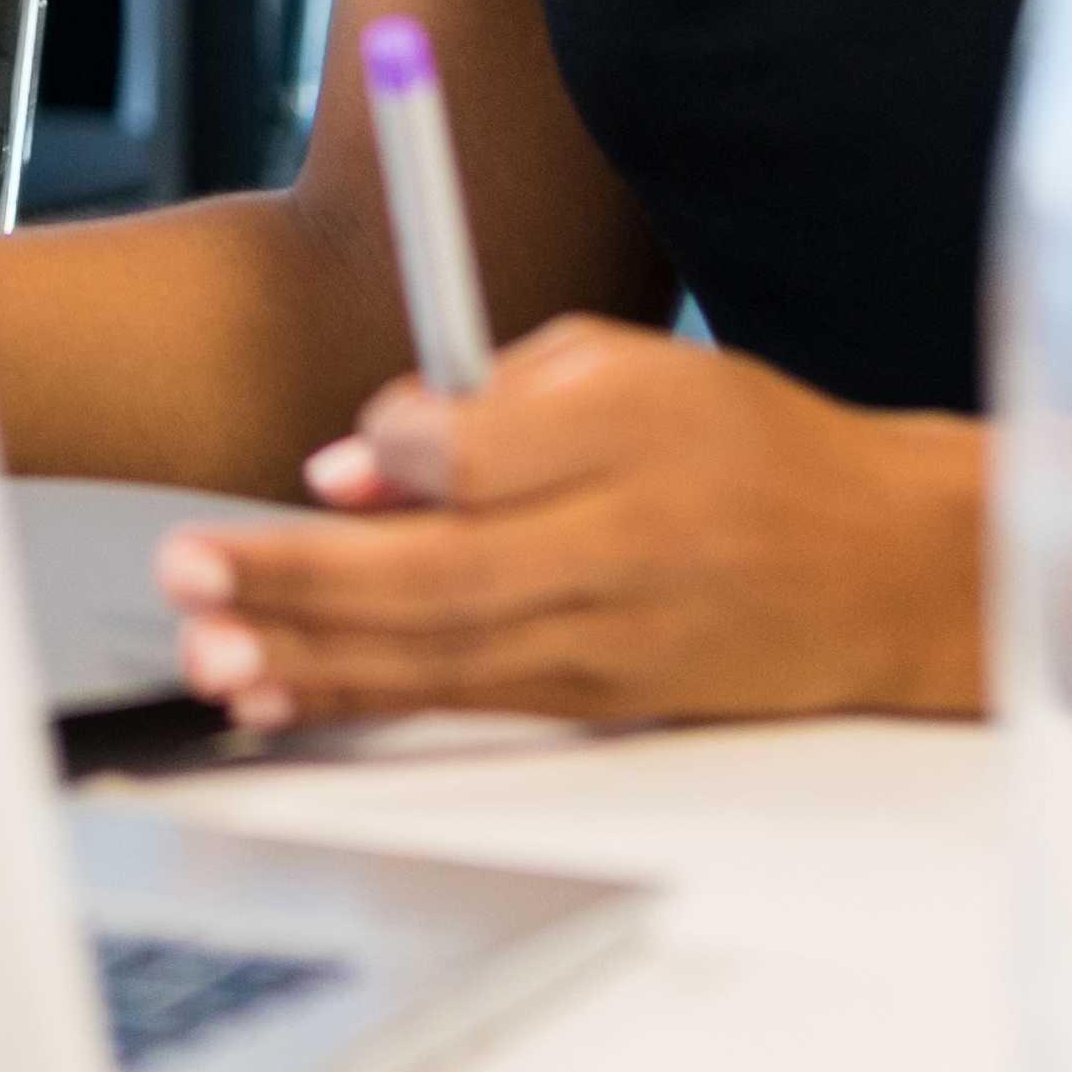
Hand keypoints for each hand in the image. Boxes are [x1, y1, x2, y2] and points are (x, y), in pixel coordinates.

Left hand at [150, 321, 981, 734]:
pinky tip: (279, 690)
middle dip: (302, 578)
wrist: (880, 569)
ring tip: (210, 643)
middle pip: (444, 575)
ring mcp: (611, 641)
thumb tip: (357, 463)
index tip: (325, 463)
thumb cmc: (741, 447)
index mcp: (634, 439)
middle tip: (191, 566)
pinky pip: (462, 701)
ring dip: (310, 656)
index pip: (493, 456)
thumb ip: (494, 400)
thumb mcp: (631, 371)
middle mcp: (623, 549)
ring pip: (441, 656)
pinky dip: (361, 698)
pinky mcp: (599, 700)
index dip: (397, 461)